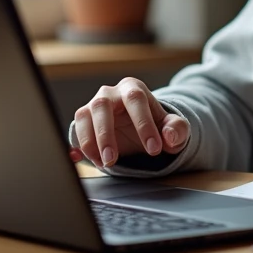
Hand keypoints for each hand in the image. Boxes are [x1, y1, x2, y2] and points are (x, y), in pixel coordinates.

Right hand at [71, 78, 189, 167]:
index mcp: (134, 89)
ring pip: (85, 116)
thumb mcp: (173, 128)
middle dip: (106, 134)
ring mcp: (93, 105)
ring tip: (104, 164)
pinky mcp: (83, 120)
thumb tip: (169, 136)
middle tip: (113, 160)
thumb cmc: (156, 126)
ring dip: (90, 142)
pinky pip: (75, 130)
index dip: (144, 124)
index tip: (153, 149)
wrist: (139, 131)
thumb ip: (177, 129)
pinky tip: (88, 161)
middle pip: (103, 105)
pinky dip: (79, 146)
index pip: (136, 100)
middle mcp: (110, 93)